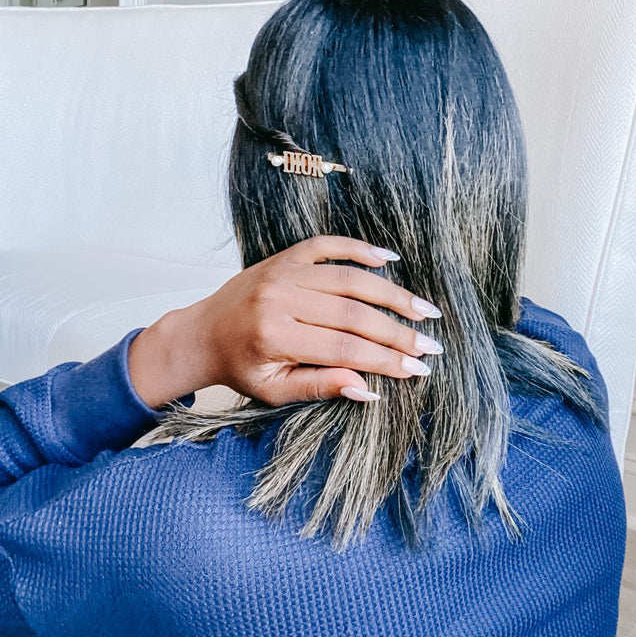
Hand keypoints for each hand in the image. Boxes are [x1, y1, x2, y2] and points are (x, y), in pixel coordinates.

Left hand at [129, 236, 443, 407]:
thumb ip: (319, 387)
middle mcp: (280, 299)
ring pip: (349, 278)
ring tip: (423, 310)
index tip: (419, 369)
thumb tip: (369, 389)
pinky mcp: (285, 257)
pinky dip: (359, 249)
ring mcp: (283, 272)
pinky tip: (389, 260)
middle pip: (353, 314)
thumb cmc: (240, 367)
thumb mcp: (274, 390)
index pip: (344, 350)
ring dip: (391, 294)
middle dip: (397, 332)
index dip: (386, 360)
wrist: (202, 333)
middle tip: (431, 345)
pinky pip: (328, 246)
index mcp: (275, 337)